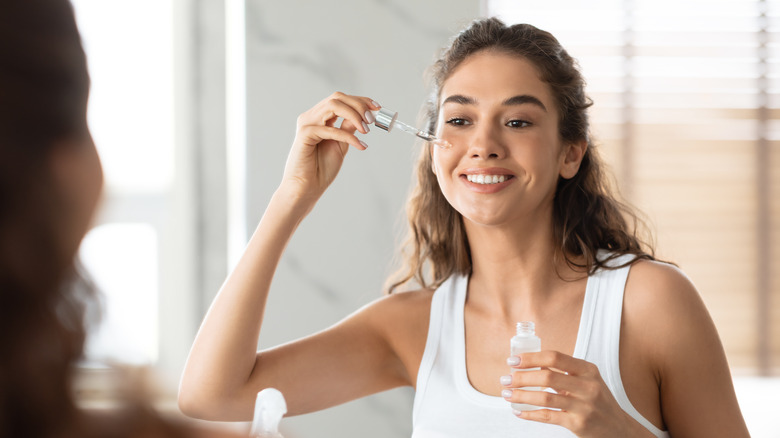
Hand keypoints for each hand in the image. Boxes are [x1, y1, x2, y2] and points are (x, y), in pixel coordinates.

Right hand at [280, 92, 378, 204]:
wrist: (307, 187)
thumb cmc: (321, 168)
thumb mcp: (341, 144)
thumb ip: (348, 129)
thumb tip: (363, 116)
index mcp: (319, 118)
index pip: (340, 99)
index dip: (360, 100)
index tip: (377, 107)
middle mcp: (311, 117)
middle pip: (337, 98)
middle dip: (358, 105)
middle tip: (371, 119)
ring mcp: (306, 123)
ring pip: (333, 106)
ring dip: (354, 115)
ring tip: (366, 129)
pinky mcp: (305, 134)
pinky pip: (331, 129)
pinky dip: (348, 136)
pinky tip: (360, 145)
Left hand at [501, 351, 654, 437]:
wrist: (619, 429)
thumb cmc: (598, 401)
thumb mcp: (588, 380)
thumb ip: (564, 372)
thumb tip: (531, 363)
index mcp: (588, 370)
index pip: (555, 357)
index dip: (531, 357)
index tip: (513, 360)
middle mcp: (588, 386)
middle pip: (547, 376)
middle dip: (521, 377)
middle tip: (505, 379)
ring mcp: (584, 406)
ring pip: (545, 397)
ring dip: (521, 395)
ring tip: (507, 394)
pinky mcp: (579, 423)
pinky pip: (548, 416)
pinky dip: (530, 413)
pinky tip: (519, 411)